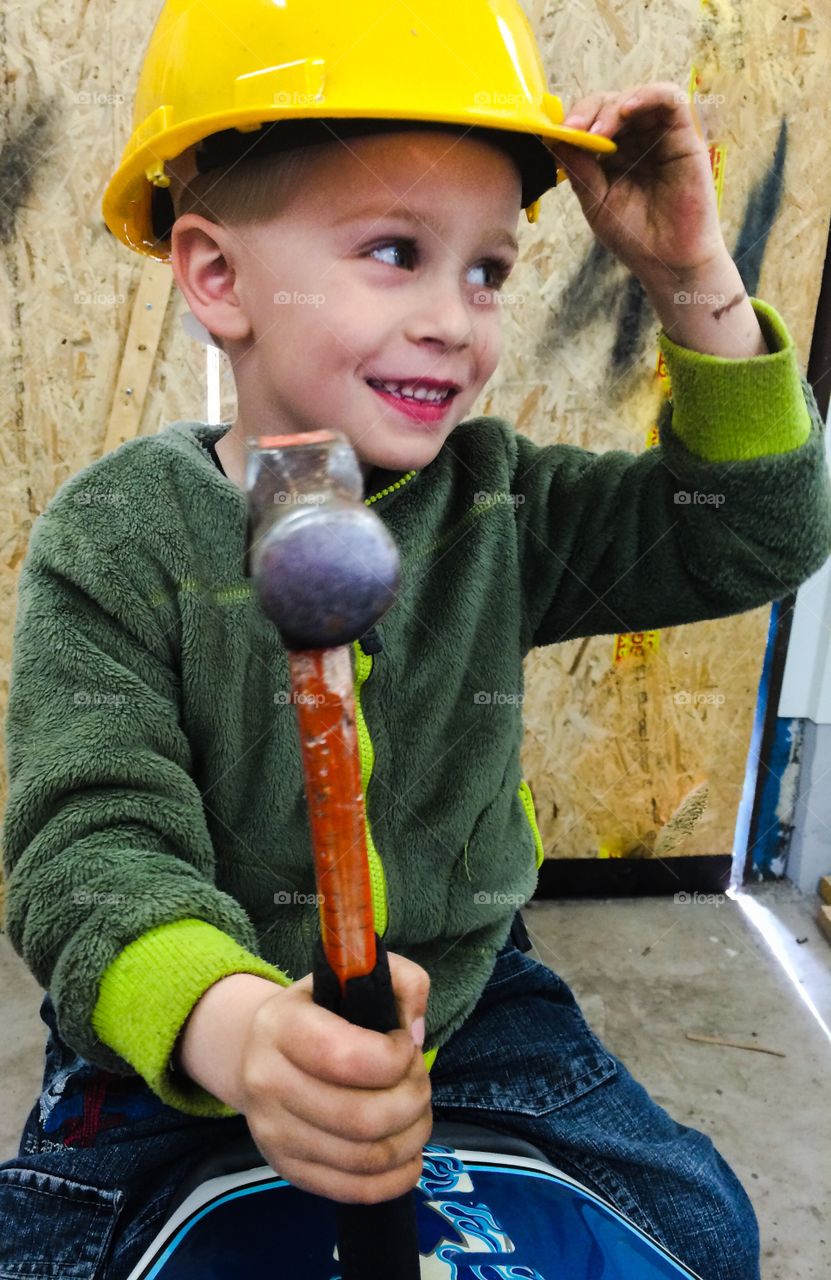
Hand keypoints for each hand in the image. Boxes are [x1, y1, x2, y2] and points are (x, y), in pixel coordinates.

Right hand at [238, 951, 431, 1203]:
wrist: (256, 1051)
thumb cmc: (317, 1011)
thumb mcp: (352, 976)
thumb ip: (401, 980)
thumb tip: (416, 1031)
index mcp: (282, 1026)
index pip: (347, 1057)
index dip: (395, 1057)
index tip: (405, 1044)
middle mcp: (268, 1083)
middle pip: (362, 1117)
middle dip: (412, 1100)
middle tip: (418, 1081)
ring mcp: (273, 1134)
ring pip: (364, 1157)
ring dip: (411, 1138)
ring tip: (417, 1113)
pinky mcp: (287, 1169)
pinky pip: (352, 1190)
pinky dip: (394, 1179)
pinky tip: (408, 1155)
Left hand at [553, 82, 726, 286]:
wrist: (670, 262)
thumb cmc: (635, 236)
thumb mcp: (597, 202)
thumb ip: (580, 170)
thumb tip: (554, 138)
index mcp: (614, 155)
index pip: (591, 122)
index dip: (574, 122)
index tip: (558, 134)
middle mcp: (637, 141)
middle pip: (610, 104)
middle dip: (588, 112)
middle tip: (574, 130)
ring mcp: (661, 136)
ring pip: (636, 98)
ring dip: (613, 107)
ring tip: (599, 131)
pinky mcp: (686, 135)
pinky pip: (670, 98)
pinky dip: (647, 95)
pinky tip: (627, 109)